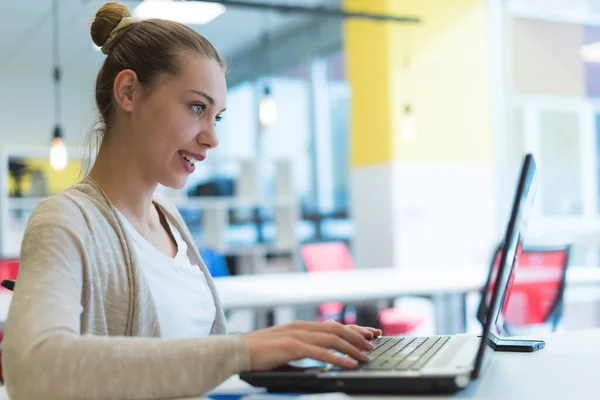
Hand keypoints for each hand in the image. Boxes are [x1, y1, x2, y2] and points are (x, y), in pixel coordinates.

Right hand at [242, 320, 381, 371]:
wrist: (236, 351)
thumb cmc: (258, 354)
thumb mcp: (285, 349)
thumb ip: (302, 352)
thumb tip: (318, 360)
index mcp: (300, 327)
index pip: (332, 325)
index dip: (352, 329)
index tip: (368, 333)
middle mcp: (301, 327)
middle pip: (337, 329)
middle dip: (358, 335)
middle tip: (373, 342)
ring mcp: (297, 335)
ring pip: (332, 339)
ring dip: (352, 348)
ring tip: (365, 356)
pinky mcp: (292, 346)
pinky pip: (321, 352)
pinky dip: (338, 358)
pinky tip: (349, 364)